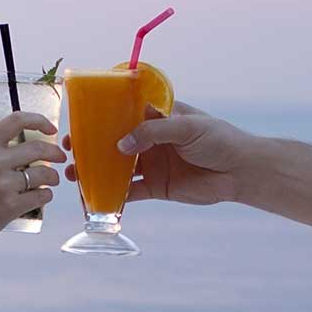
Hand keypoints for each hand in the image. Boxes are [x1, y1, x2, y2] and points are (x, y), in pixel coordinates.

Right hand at [0, 112, 65, 247]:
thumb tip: (25, 142)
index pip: (16, 120)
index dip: (39, 120)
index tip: (50, 128)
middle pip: (39, 148)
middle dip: (56, 152)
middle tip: (60, 157)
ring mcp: (3, 184)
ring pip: (45, 173)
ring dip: (53, 177)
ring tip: (51, 180)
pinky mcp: (11, 206)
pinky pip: (42, 195)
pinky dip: (46, 195)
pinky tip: (42, 196)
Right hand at [69, 99, 250, 206]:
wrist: (240, 171)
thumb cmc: (218, 139)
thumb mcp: (186, 127)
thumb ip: (153, 132)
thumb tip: (121, 145)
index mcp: (157, 117)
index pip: (123, 113)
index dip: (100, 117)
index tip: (79, 121)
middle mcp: (150, 140)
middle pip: (114, 142)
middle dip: (91, 147)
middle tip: (71, 151)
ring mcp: (152, 163)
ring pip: (117, 168)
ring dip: (96, 172)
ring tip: (74, 175)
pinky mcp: (156, 187)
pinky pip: (129, 192)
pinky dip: (113, 196)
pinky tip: (95, 198)